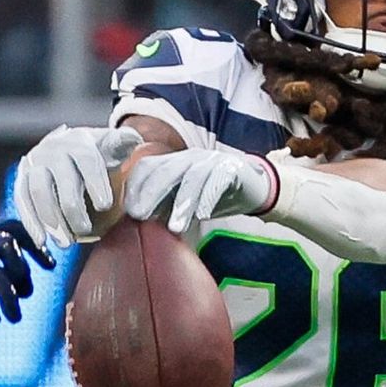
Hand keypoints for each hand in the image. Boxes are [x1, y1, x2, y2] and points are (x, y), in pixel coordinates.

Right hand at [14, 125, 143, 246]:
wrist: (63, 147)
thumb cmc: (94, 153)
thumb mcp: (110, 145)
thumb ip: (124, 143)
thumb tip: (134, 140)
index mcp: (79, 142)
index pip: (87, 161)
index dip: (96, 183)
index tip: (105, 205)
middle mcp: (53, 151)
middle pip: (61, 180)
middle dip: (73, 208)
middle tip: (85, 230)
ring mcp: (35, 165)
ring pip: (38, 192)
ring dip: (51, 219)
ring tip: (65, 243)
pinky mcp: (22, 180)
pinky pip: (23, 201)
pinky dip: (31, 222)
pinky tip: (41, 241)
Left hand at [124, 147, 278, 233]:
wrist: (255, 188)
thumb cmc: (214, 196)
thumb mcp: (184, 202)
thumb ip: (163, 206)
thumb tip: (137, 221)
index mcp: (174, 163)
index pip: (147, 167)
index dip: (135, 187)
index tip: (129, 211)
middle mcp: (190, 158)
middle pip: (165, 170)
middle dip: (150, 194)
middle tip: (141, 216)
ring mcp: (211, 161)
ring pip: (192, 178)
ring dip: (181, 203)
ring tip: (174, 227)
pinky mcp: (233, 168)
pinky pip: (219, 180)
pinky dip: (209, 197)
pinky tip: (203, 215)